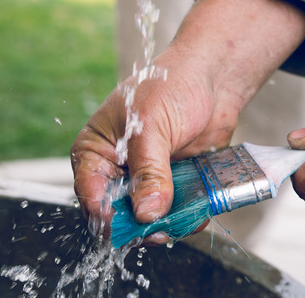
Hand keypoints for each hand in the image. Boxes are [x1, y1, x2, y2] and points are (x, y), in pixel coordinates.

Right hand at [70, 54, 236, 238]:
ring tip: (181, 221)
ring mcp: (149, 178)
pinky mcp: (176, 184)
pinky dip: (188, 216)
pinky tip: (198, 213)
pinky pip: (178, 211)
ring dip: (166, 224)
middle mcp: (119, 169)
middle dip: (138, 225)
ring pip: (150, 218)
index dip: (105, 213)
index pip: (90, 192)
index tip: (126, 224)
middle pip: (119, 213)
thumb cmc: (172, 84)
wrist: (214, 76)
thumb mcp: (152, 125)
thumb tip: (146, 212)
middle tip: (158, 229)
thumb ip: (149, 170)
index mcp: (98, 150)